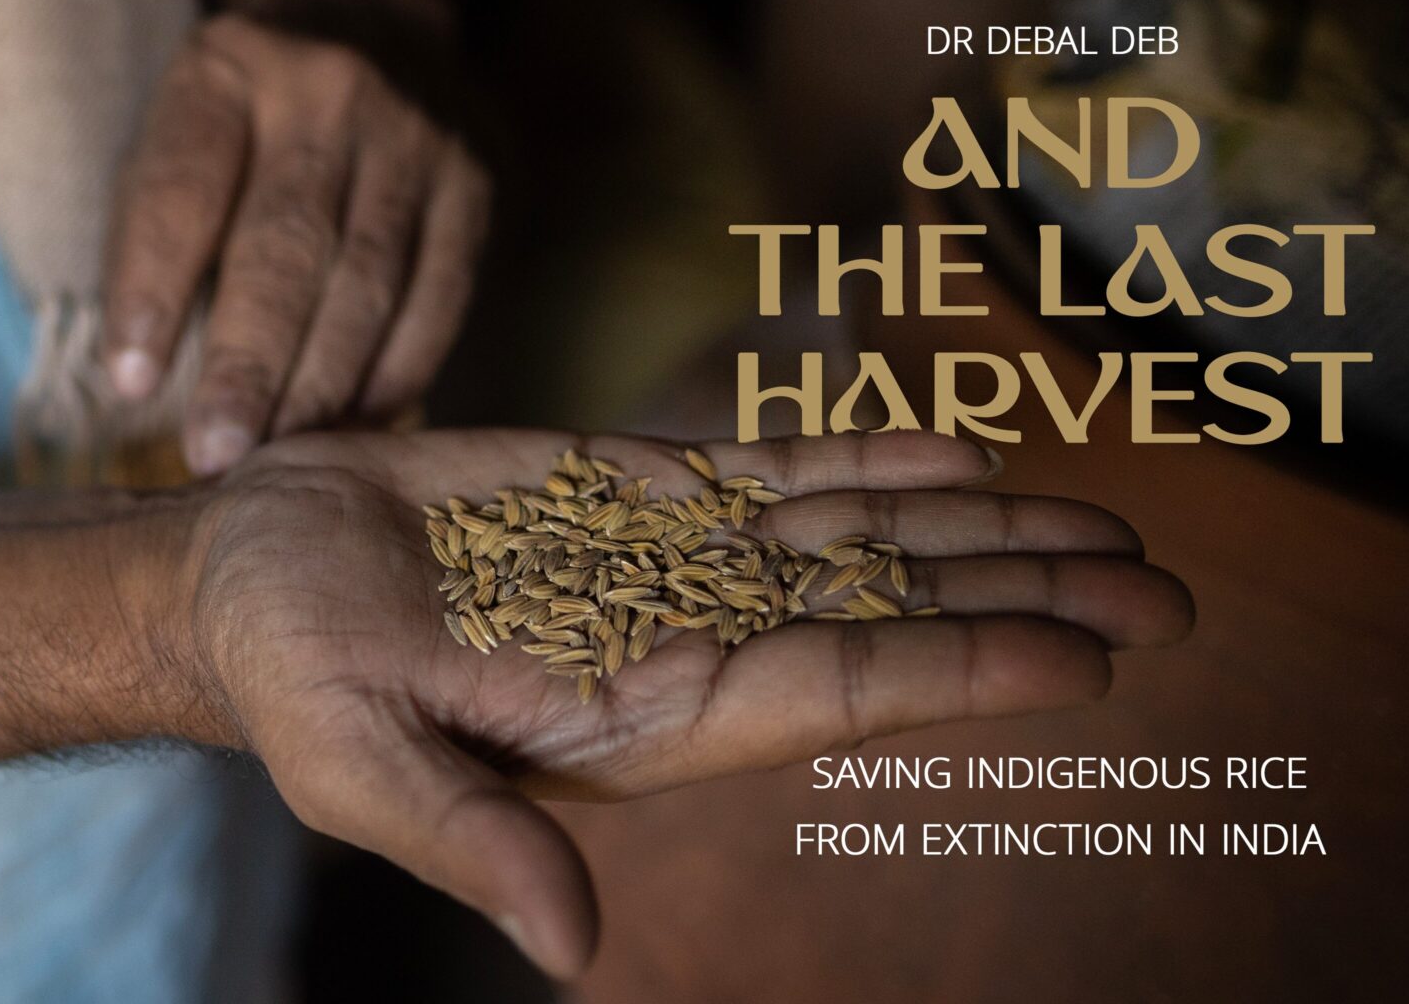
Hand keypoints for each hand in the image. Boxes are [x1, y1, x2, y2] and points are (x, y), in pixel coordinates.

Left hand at [101, 15, 487, 473]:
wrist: (377, 24)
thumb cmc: (246, 120)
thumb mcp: (179, 136)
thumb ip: (156, 236)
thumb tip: (144, 383)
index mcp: (227, 70)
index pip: (183, 190)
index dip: (153, 291)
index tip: (131, 384)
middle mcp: (329, 93)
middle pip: (286, 249)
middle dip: (248, 364)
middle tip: (216, 456)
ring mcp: (415, 139)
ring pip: (368, 285)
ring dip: (321, 387)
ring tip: (278, 461)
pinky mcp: (476, 186)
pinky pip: (438, 302)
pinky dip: (396, 376)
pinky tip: (355, 427)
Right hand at [174, 430, 1192, 978]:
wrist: (244, 570)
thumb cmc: (287, 677)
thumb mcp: (358, 765)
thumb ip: (469, 835)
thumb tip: (571, 949)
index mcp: (639, 725)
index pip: (831, 694)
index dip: (960, 670)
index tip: (1088, 655)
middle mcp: (682, 649)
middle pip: (882, 620)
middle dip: (1017, 604)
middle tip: (1164, 589)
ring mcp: (667, 567)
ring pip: (851, 544)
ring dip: (977, 533)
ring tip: (1103, 521)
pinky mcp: (632, 495)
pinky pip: (778, 477)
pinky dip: (870, 464)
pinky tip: (959, 458)